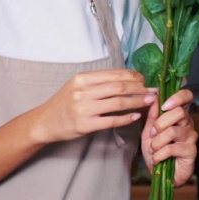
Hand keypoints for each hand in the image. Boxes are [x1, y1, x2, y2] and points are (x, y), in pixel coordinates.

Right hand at [30, 69, 155, 144]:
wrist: (45, 122)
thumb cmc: (64, 103)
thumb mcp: (76, 86)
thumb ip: (98, 82)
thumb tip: (126, 78)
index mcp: (82, 79)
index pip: (114, 75)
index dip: (133, 76)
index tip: (145, 79)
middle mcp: (83, 92)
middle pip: (119, 87)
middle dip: (140, 88)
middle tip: (153, 91)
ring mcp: (84, 109)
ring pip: (118, 103)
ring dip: (137, 102)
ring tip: (150, 102)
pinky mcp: (85, 125)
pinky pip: (111, 121)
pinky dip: (126, 118)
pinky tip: (136, 116)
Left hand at [141, 89, 197, 186]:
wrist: (159, 173)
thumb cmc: (156, 151)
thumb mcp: (149, 131)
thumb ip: (152, 115)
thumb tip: (155, 97)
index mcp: (178, 115)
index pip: (186, 96)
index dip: (177, 97)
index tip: (164, 105)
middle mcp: (187, 123)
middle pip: (179, 112)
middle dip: (160, 124)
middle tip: (153, 134)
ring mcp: (191, 137)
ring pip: (173, 131)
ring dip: (157, 142)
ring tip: (154, 149)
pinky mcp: (191, 151)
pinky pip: (172, 148)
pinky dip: (159, 154)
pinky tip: (157, 159)